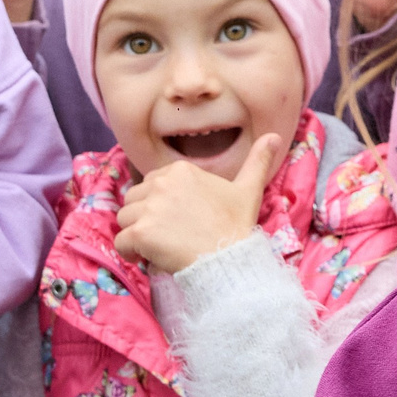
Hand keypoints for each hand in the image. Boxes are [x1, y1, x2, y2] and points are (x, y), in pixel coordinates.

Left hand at [113, 134, 280, 274]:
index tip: (176, 221)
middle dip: (144, 218)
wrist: (230, 260)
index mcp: (181, 170)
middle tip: (166, 236)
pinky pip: (120, 242)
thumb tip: (276, 136)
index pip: (151, 184)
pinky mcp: (140, 233)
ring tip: (156, 247)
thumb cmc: (237, 226)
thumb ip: (257, 162)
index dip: (159, 204)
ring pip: (124, 220)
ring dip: (136, 235)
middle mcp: (161, 184)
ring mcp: (149, 208)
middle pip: (134, 200)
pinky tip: (146, 258)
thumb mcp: (249, 190)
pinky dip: (130, 253)